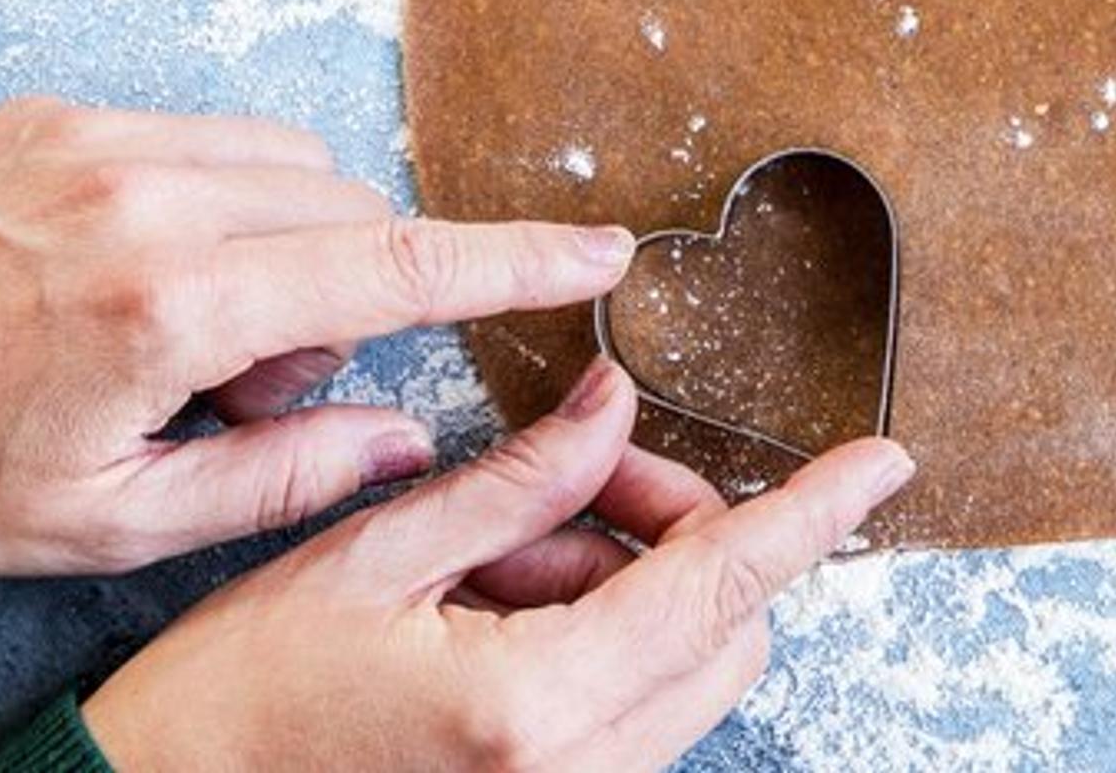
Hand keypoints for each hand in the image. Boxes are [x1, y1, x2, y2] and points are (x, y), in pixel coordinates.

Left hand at [0, 96, 635, 575]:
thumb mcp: (108, 525)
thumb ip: (279, 478)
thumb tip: (397, 436)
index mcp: (166, 305)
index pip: (392, 267)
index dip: (515, 260)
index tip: (601, 252)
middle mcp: (144, 194)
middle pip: (345, 211)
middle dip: (346, 295)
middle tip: (253, 389)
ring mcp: (95, 136)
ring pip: (282, 164)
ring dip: (284, 246)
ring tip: (183, 343)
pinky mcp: (54, 111)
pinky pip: (200, 137)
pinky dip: (213, 203)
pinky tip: (131, 284)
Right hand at [81, 362, 912, 772]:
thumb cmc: (234, 702)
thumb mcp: (372, 557)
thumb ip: (516, 482)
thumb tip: (611, 403)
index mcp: (535, 707)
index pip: (723, 586)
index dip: (812, 515)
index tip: (881, 462)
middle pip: (726, 631)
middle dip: (680, 533)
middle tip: (575, 480)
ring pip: (683, 670)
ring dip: (627, 588)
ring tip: (491, 557)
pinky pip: (629, 711)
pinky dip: (594, 639)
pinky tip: (488, 607)